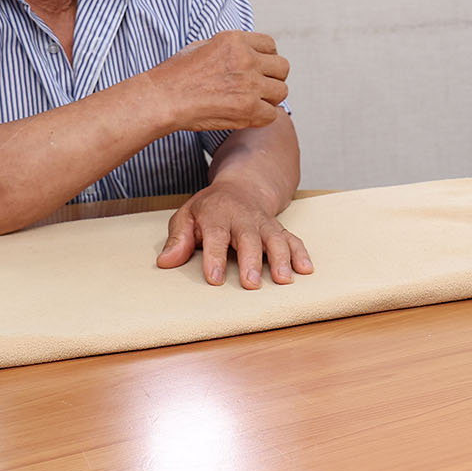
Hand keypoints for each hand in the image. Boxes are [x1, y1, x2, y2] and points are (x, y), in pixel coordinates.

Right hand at [150, 30, 289, 132]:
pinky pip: (272, 114)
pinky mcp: (247, 109)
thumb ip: (230, 48)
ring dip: (269, 98)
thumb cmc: (176, 75)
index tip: (257, 68)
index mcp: (235, 41)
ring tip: (250, 103)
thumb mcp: (203, 46)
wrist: (162, 99)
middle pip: (282, 68)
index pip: (271, 45)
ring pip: (281, 91)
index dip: (266, 58)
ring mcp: (249, 84)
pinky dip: (262, 117)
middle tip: (258, 88)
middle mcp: (246, 59)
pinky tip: (246, 116)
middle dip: (272, 78)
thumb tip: (249, 52)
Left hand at [158, 176, 312, 287]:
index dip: (214, 257)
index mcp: (217, 214)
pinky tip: (306, 269)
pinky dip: (301, 253)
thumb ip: (178, 239)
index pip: (216, 236)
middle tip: (251, 283)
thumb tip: (165, 262)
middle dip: (251, 261)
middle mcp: (243, 218)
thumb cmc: (210, 209)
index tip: (215, 278)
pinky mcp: (279, 229)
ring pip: (274, 239)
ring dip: (281, 259)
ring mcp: (264, 224)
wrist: (243, 187)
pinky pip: (292, 239)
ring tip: (283, 280)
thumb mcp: (187, 216)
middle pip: (249, 239)